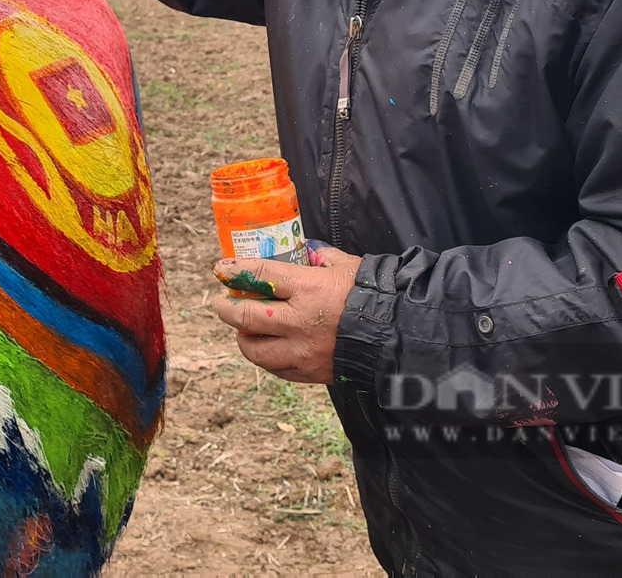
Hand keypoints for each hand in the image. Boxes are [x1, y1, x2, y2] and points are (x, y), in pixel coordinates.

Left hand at [210, 246, 360, 384]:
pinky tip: (268, 347)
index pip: (260, 275)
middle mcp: (299, 321)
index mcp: (308, 289)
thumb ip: (321, 258)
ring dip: (243, 337)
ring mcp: (302, 351)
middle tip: (223, 303)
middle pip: (245, 317)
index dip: (236, 271)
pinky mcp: (309, 372)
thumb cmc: (374, 296)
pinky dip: (266, 356)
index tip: (223, 270)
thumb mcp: (347, 266)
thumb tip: (305, 250)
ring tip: (245, 329)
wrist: (398, 337)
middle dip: (227, 309)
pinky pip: (274, 368)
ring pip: (254, 349)